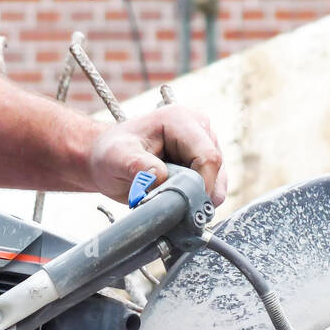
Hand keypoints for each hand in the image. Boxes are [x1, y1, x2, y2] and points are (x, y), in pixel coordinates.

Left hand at [88, 106, 226, 206]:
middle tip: (172, 209)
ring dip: (198, 199)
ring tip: (170, 204)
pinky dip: (198, 200)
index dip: (201, 186)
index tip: (182, 207)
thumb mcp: (116, 159)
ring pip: (218, 181)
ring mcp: (206, 144)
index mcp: (181, 119)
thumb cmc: (111, 154)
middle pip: (216, 170)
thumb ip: (136, 166)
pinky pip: (214, 187)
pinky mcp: (206, 161)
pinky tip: (177, 202)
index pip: (208, 157)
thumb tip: (159, 177)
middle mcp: (199, 128)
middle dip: (198, 195)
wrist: (110, 159)